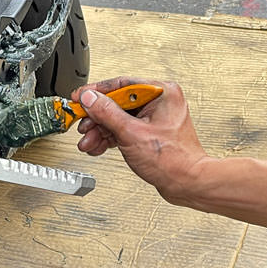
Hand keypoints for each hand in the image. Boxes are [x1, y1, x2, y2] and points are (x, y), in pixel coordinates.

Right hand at [70, 77, 209, 204]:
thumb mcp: (131, 133)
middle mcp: (159, 101)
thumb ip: (107, 113)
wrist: (187, 183)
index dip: (96, 92)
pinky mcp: (150, 131)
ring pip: (118, 118)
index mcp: (161, 92)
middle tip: (82, 124)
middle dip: (96, 118)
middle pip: (117, 102)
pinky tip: (98, 145)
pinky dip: (110, 137)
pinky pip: (125, 129)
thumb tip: (90, 98)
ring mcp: (155, 117)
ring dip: (100, 130)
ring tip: (88, 141)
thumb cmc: (173, 160)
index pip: (121, 84)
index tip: (79, 97)